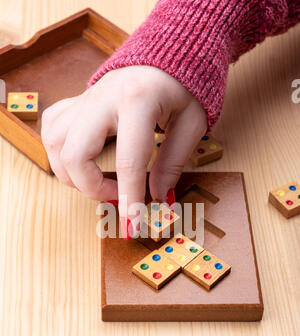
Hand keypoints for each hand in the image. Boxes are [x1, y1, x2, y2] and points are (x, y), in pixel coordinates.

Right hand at [41, 66, 206, 236]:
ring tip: (101, 181)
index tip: (133, 225)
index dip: (130, 198)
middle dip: (92, 188)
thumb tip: (158, 197)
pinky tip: (81, 159)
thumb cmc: (183, 87)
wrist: (166, 54)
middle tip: (118, 196)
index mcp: (137, 100)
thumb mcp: (192, 124)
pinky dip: (60, 152)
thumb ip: (173, 162)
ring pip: (55, 144)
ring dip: (73, 174)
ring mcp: (85, 99)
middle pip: (75, 154)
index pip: (128, 161)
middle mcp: (103, 98)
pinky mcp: (77, 102)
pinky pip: (52, 129)